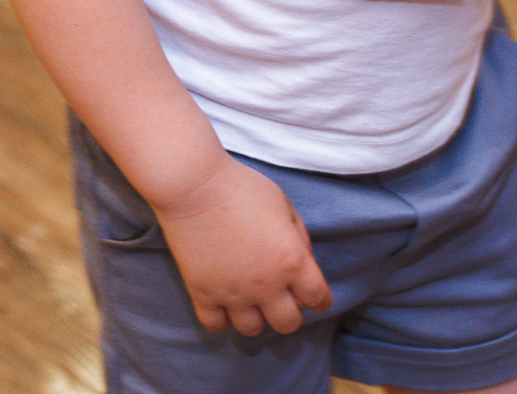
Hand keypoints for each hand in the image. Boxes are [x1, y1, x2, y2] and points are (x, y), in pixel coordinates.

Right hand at [153, 157, 333, 334]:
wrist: (195, 186)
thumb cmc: (243, 188)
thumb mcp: (285, 206)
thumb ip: (299, 238)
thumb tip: (304, 263)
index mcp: (292, 261)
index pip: (318, 299)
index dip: (320, 299)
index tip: (314, 296)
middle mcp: (266, 285)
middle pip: (288, 323)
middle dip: (291, 312)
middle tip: (282, 296)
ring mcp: (233, 294)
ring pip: (253, 330)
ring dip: (257, 316)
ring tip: (252, 298)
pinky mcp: (203, 295)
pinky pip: (216, 326)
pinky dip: (223, 318)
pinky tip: (224, 301)